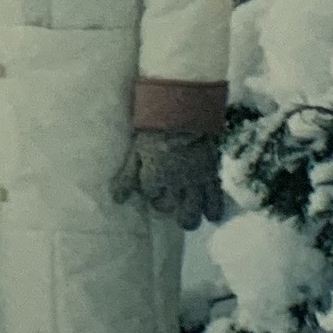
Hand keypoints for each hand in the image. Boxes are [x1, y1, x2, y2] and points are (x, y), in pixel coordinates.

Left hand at [109, 129, 224, 229]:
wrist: (188, 112)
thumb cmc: (157, 129)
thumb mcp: (137, 151)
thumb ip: (128, 177)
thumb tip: (118, 200)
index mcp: (155, 176)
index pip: (150, 193)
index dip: (150, 189)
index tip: (150, 180)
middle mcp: (174, 183)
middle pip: (169, 208)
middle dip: (165, 207)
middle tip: (166, 202)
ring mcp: (194, 181)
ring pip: (192, 212)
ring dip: (188, 218)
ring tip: (186, 219)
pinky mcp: (211, 176)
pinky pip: (215, 200)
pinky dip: (213, 210)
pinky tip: (211, 216)